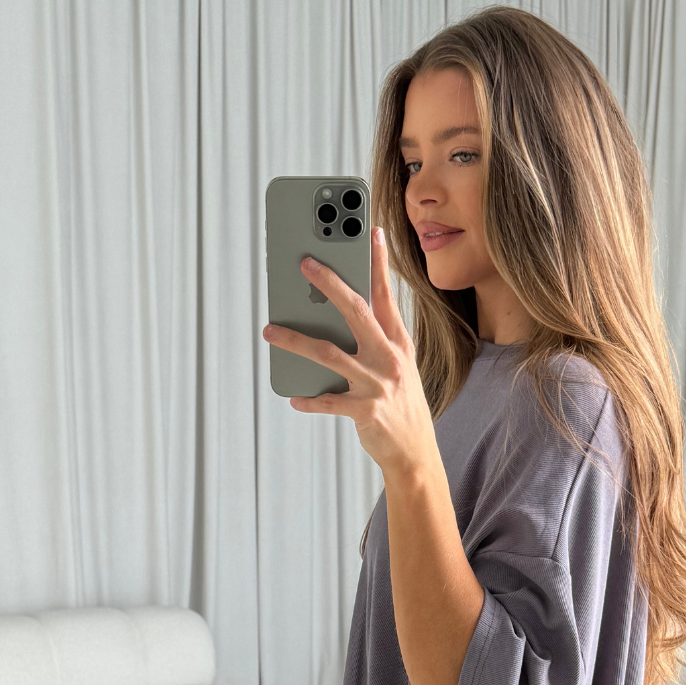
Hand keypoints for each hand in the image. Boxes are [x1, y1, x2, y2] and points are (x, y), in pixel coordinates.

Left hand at [262, 228, 438, 477]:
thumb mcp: (397, 367)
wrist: (415, 452)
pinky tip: (294, 396)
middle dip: (329, 283)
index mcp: (398, 343)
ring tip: (270, 330)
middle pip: (355, 311)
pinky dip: (309, 399)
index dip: (378, 263)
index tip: (370, 231)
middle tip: (304, 263)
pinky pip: (328, 401)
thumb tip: (336, 315)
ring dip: (295, 340)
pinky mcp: (365, 411)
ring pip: (328, 353)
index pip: (386, 295)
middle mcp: (388, 358)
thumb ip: (375, 340)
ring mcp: (376, 384)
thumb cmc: (400, 405)